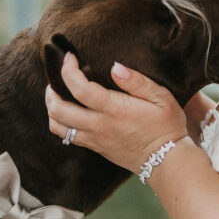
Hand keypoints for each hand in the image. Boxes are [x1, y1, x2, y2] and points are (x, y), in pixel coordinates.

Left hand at [45, 52, 188, 172]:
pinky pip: (67, 137)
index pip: (80, 89)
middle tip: (56, 78)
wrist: (166, 161)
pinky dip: (60, 123)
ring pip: (58, 126)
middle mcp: (100, 125)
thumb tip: (115, 67)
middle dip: (51, 91)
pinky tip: (67, 112)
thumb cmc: (166, 126)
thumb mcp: (161, 98)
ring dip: (52, 109)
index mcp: (115, 110)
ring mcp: (95, 139)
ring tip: (56, 95)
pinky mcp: (95, 147)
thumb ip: (137, 82)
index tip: (69, 57)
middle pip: (59, 110)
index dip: (68, 71)